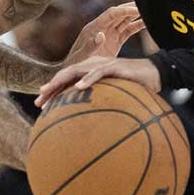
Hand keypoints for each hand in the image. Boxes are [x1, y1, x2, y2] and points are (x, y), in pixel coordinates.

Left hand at [36, 56, 160, 107]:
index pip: (67, 81)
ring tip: (48, 92)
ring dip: (60, 82)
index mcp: (90, 72)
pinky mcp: (114, 66)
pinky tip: (78, 87)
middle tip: (38, 103)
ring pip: (76, 71)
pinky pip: (98, 72)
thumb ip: (103, 106)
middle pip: (66, 75)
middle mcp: (93, 66)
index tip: (41, 108)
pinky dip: (87, 79)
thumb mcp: (115, 98)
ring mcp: (102, 64)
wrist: (156, 74)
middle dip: (51, 88)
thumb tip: (92, 130)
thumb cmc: (136, 88)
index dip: (53, 93)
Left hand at [61, 4, 145, 68]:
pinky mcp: (115, 42)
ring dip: (135, 15)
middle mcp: (102, 28)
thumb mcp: (83, 56)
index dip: (124, 10)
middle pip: (119, 14)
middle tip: (146, 3)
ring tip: (149, 10)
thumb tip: (101, 35)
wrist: (75, 72)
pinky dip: (136, 26)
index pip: (111, 14)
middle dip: (131, 8)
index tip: (137, 9)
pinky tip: (146, 23)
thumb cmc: (76, 64)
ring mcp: (109, 34)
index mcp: (94, 28)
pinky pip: (127, 31)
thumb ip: (91, 46)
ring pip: (124, 21)